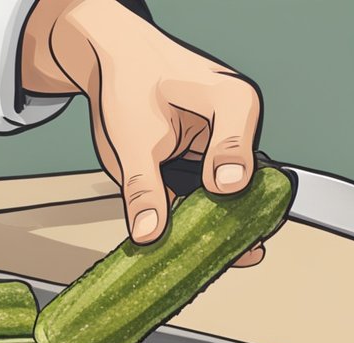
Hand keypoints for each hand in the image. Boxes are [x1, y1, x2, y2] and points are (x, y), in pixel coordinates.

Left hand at [22, 0, 265, 264]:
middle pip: (242, 191)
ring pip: (220, 206)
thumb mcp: (133, 136)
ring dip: (210, 236)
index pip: (242, 161)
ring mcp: (214, 156)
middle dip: (233, 228)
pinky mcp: (193, 172)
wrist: (111, 65)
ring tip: (208, 267)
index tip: (219, 190)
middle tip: (236, 257)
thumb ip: (144, 186)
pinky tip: (185, 261)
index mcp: (234, 108)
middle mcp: (232, 136)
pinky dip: (187, 232)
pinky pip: (196, 208)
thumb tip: (151, 233)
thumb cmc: (130, 80)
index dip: (229, 185)